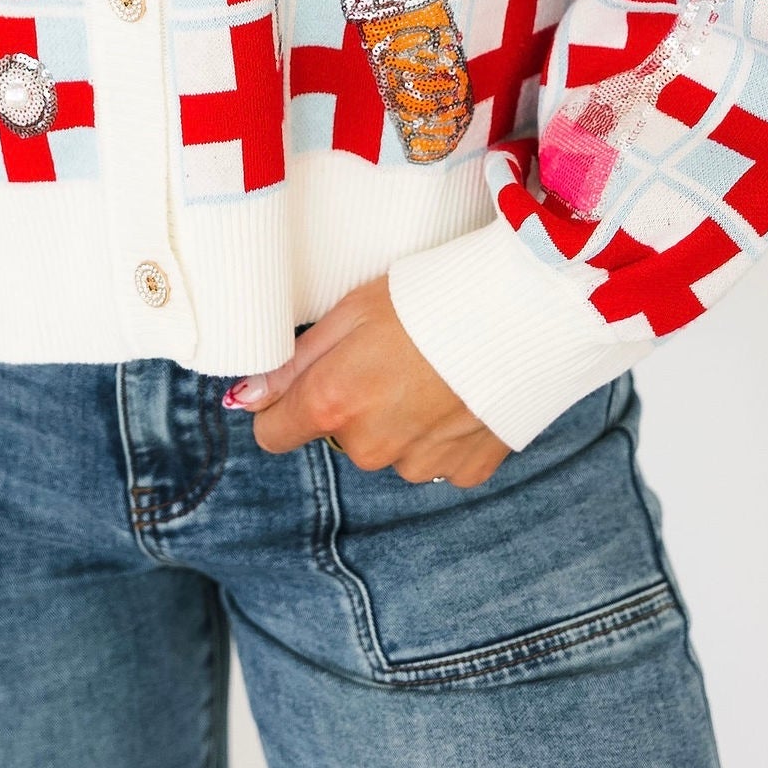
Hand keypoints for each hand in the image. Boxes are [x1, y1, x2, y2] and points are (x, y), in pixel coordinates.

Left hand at [228, 276, 510, 487]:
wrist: (522, 310)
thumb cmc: (430, 296)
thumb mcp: (350, 311)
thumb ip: (293, 363)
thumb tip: (245, 398)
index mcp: (332, 405)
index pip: (273, 434)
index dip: (284, 405)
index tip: (306, 381)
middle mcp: (371, 448)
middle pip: (339, 436)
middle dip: (353, 404)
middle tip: (390, 355)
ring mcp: (420, 464)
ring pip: (390, 449)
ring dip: (400, 420)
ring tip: (431, 369)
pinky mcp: (465, 471)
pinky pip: (436, 459)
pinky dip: (442, 432)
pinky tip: (459, 391)